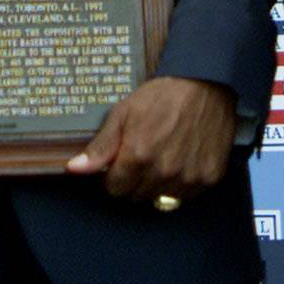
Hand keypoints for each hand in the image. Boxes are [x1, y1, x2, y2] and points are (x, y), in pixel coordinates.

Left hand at [64, 76, 235, 201]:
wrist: (206, 84)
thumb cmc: (162, 95)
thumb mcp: (124, 113)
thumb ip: (100, 146)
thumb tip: (73, 169)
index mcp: (138, 157)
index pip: (115, 189)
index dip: (115, 175)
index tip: (122, 161)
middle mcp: (163, 172)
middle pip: (137, 195)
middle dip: (135, 179)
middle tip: (144, 154)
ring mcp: (189, 178)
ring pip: (162, 199)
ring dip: (158, 184)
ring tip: (164, 155)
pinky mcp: (209, 178)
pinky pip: (187, 195)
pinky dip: (182, 183)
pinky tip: (183, 159)